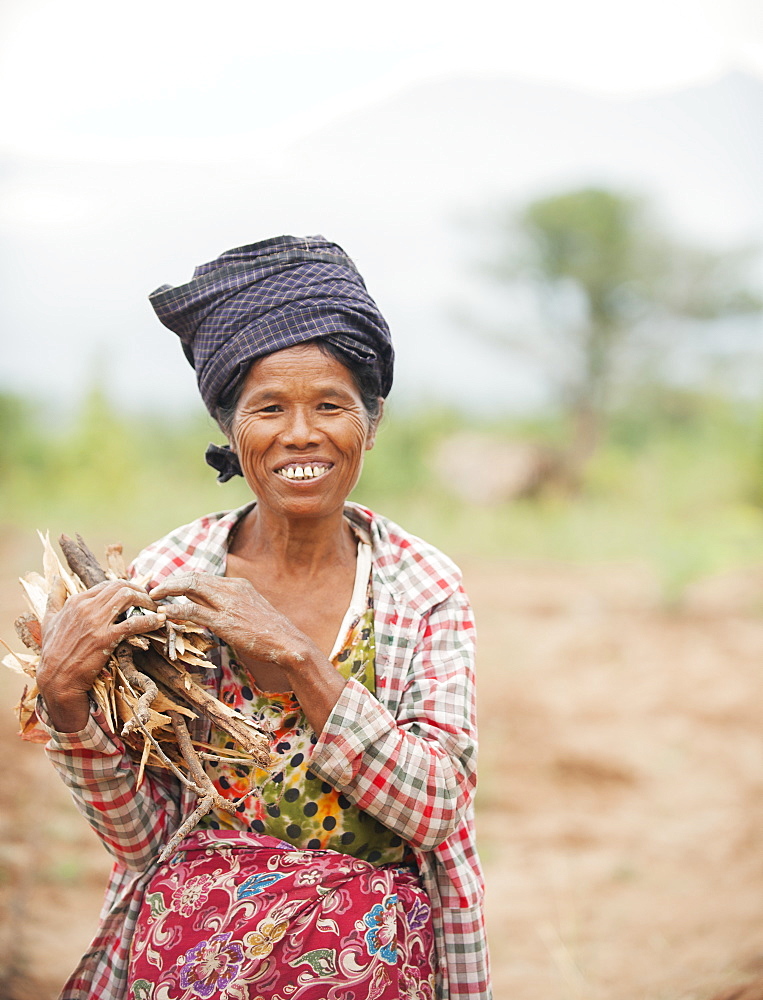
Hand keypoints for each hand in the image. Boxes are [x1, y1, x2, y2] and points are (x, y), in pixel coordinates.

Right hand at [37, 576, 165, 732]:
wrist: (56, 678)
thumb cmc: (53, 651)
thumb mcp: (49, 620)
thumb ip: (54, 598)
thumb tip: (56, 580)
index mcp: (76, 601)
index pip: (108, 584)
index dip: (127, 587)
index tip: (137, 595)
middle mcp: (86, 607)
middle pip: (120, 587)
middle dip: (140, 591)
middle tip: (151, 601)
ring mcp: (96, 622)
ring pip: (128, 597)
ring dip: (146, 602)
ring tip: (156, 611)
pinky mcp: (105, 639)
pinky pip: (133, 623)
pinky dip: (149, 621)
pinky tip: (158, 622)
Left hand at [149, 573, 311, 668]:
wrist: (287, 642)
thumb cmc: (269, 632)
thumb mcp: (250, 610)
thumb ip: (231, 605)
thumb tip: (211, 608)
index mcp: (238, 584)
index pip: (203, 576)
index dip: (182, 579)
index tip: (168, 586)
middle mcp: (231, 588)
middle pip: (193, 577)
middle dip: (170, 581)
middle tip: (153, 589)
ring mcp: (227, 604)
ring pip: (190, 587)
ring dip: (168, 590)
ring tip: (153, 596)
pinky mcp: (224, 621)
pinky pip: (193, 610)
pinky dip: (175, 609)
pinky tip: (165, 613)